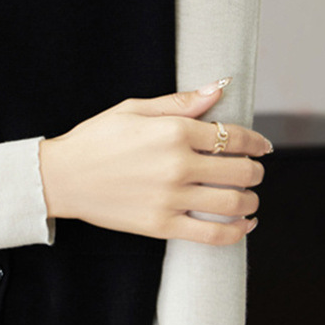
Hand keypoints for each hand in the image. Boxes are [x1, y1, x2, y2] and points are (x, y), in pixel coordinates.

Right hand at [38, 80, 271, 245]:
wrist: (62, 176)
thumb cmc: (96, 139)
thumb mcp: (133, 109)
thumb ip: (179, 102)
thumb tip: (217, 90)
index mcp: (172, 131)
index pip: (232, 137)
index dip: (255, 142)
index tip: (262, 146)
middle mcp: (177, 165)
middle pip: (240, 171)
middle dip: (255, 170)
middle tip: (253, 171)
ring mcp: (171, 198)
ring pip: (234, 204)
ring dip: (251, 200)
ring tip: (249, 197)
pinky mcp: (162, 225)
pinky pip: (213, 234)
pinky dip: (237, 232)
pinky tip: (244, 225)